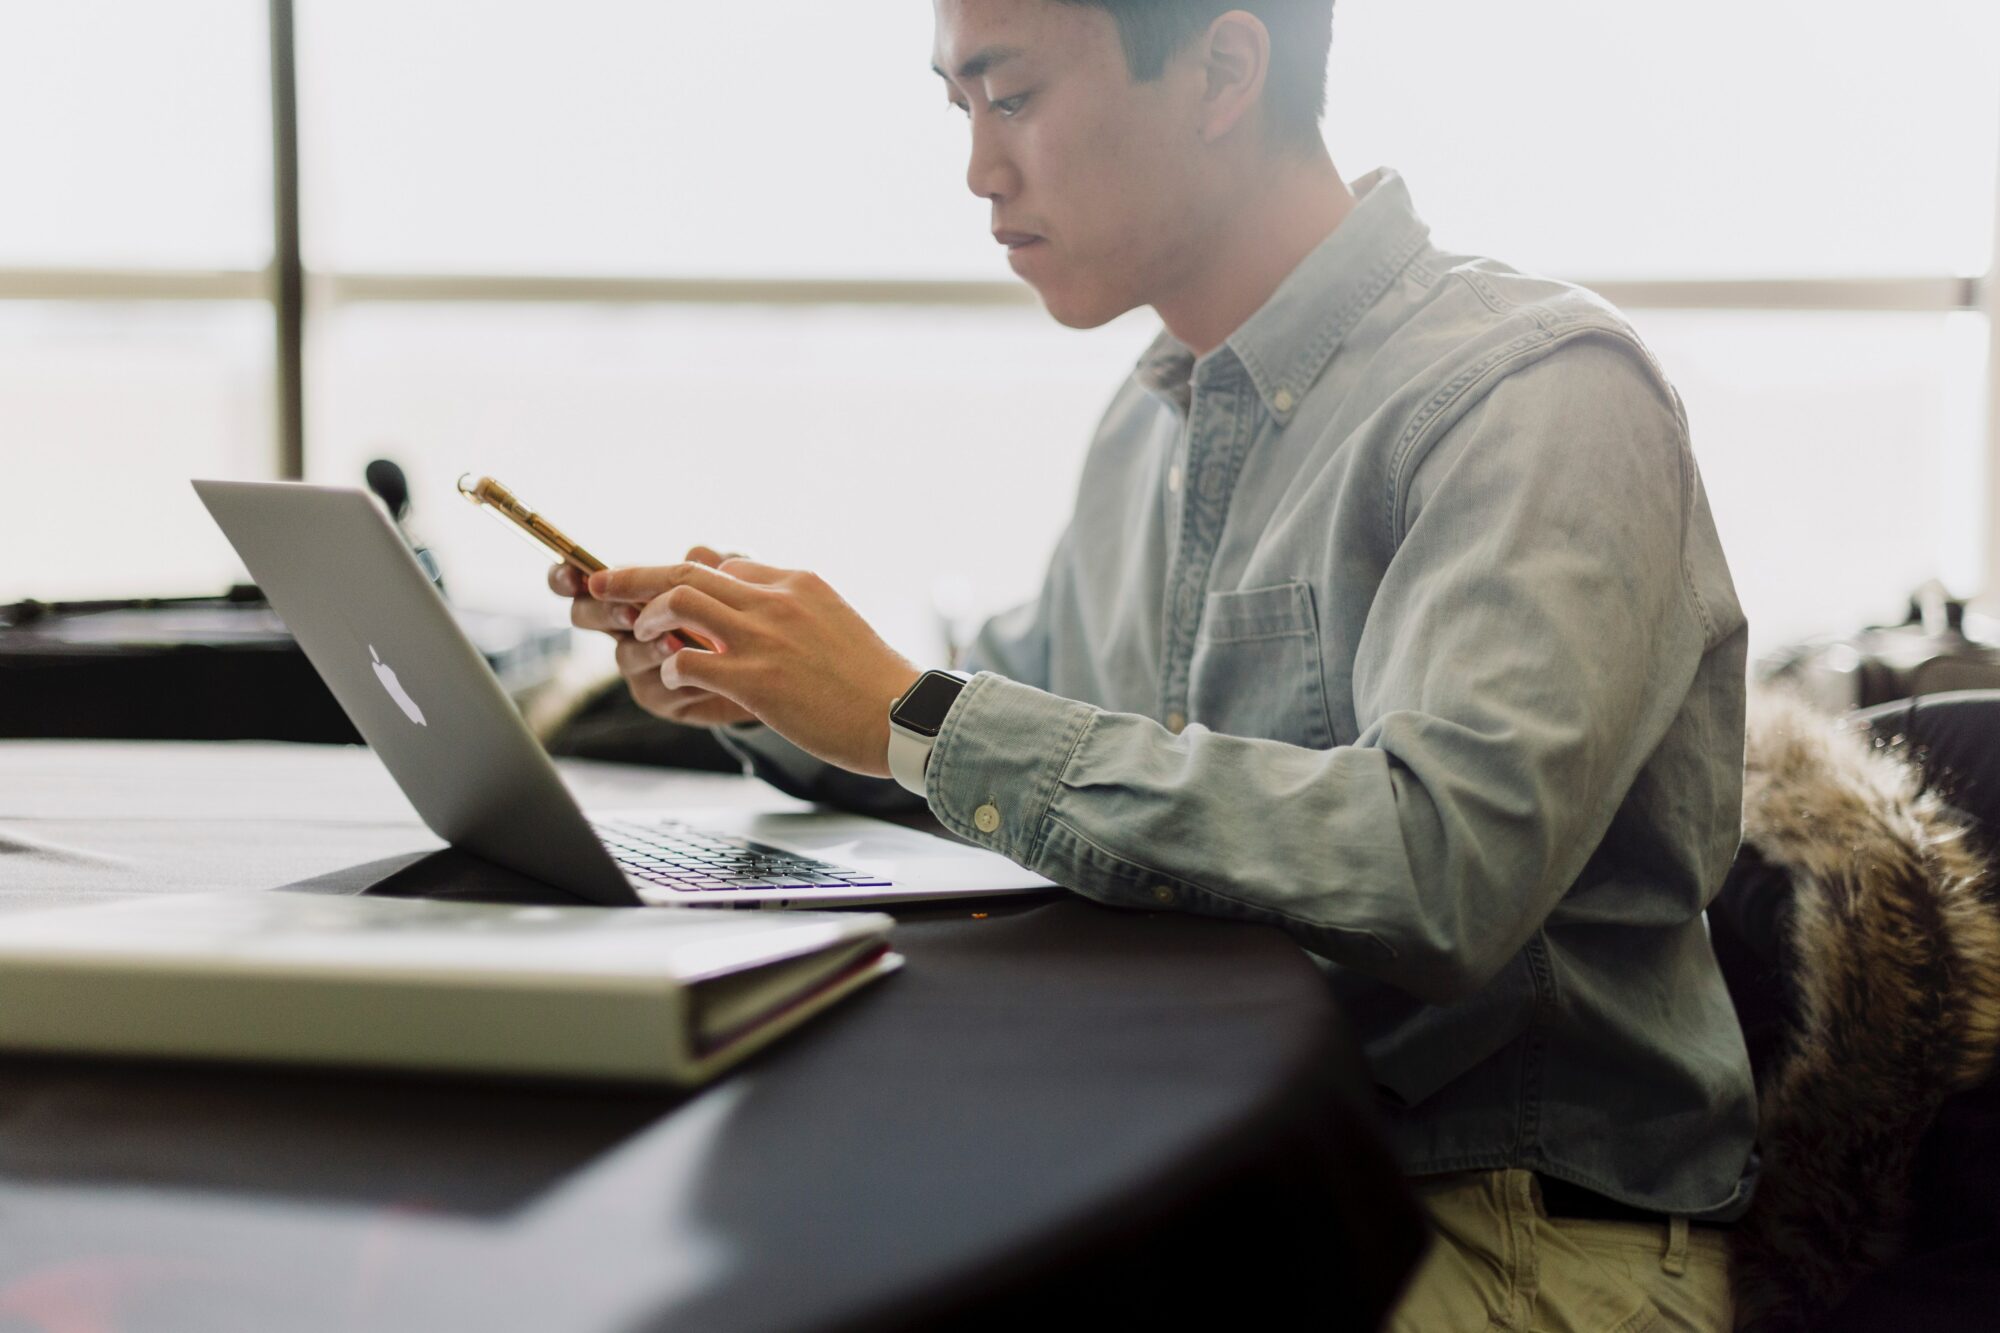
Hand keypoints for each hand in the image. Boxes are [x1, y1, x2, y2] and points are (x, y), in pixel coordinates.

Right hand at [549, 547, 756, 727]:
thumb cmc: (746, 614)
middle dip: (603, 612)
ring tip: (674, 642)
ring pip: (624, 655)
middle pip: (586, 616)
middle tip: (631, 612)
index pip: (584, 580)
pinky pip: (656, 689)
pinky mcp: (661, 696)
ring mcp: (640, 663)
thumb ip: (718, 564)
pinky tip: (704, 673)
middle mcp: (627, 627)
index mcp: (633, 591)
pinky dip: (679, 678)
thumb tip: (698, 552)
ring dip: (647, 648)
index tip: (572, 574)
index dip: (566, 576)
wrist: (770, 667)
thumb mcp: (739, 581)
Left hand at [592, 558, 921, 777]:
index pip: (726, 564)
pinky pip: (689, 660)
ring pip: (679, 603)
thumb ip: (793, 609)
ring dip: (649, 618)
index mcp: (797, 583)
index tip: (662, 591)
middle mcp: (776, 600)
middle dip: (634, 574)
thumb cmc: (873, 682)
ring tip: (642, 636)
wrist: (901, 716)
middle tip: (600, 582)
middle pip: (688, 569)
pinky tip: (676, 680)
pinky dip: (671, 668)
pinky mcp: (756, 680)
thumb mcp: (835, 623)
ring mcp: (764, 638)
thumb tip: (757, 608)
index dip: (686, 577)